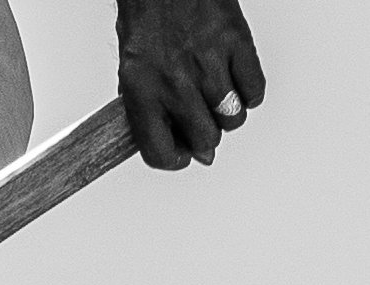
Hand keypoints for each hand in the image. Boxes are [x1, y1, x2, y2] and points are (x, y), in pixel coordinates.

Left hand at [116, 0, 264, 169]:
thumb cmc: (148, 19)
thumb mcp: (133, 70)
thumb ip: (150, 112)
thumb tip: (182, 147)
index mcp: (143, 92)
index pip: (161, 153)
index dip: (174, 160)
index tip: (181, 155)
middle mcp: (176, 82)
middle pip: (205, 139)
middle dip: (205, 137)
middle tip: (202, 120)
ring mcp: (208, 62)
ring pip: (232, 119)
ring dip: (229, 116)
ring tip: (219, 99)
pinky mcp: (235, 41)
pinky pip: (254, 89)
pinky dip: (250, 93)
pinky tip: (237, 83)